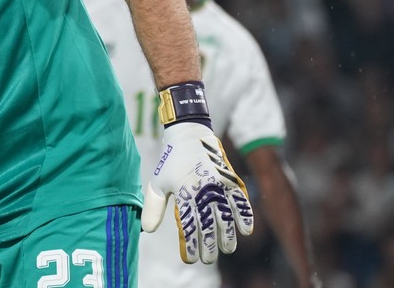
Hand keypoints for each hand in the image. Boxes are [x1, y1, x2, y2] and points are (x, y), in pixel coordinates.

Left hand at [142, 121, 253, 263]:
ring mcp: (218, 184)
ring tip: (227, 249)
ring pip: (226, 217)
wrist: (189, 134)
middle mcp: (202, 191)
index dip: (190, 246)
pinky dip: (245, 216)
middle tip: (209, 259)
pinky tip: (246, 230)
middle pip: (209, 226)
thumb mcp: (158, 183)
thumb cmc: (171, 161)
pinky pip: (241, 200)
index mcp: (183, 193)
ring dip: (228, 236)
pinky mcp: (230, 178)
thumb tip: (147, 231)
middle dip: (209, 246)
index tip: (190, 259)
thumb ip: (153, 208)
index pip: (189, 227)